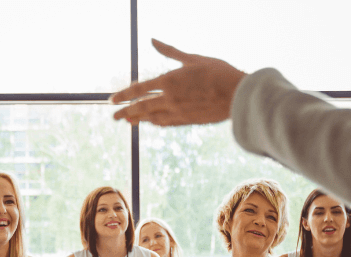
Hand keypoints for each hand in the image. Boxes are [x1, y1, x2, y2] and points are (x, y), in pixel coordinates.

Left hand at [110, 39, 246, 126]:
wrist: (238, 96)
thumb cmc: (218, 72)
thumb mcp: (193, 58)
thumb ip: (170, 52)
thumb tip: (153, 40)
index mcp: (169, 81)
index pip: (139, 90)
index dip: (123, 95)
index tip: (112, 99)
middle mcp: (170, 99)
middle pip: (141, 108)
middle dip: (125, 112)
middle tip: (114, 116)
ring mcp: (178, 113)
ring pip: (152, 118)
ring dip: (139, 119)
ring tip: (129, 120)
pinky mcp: (187, 121)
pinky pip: (166, 123)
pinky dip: (155, 122)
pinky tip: (151, 121)